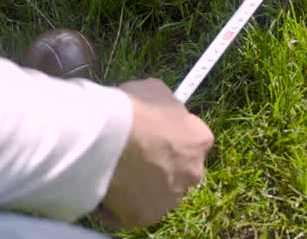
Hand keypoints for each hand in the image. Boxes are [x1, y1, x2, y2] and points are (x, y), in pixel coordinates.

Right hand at [92, 79, 213, 229]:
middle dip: (161, 164)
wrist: (107, 137)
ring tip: (117, 169)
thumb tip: (159, 108)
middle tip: (135, 153)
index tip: (156, 133)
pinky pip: (131, 212)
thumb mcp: (155, 91)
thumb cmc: (133, 109)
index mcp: (200, 140)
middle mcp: (192, 173)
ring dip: (142, 184)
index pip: (193, 140)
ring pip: (157, 193)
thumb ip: (165, 104)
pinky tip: (106, 186)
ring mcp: (169, 198)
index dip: (172, 136)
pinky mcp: (144, 216)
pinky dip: (119, 203)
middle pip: (178, 170)